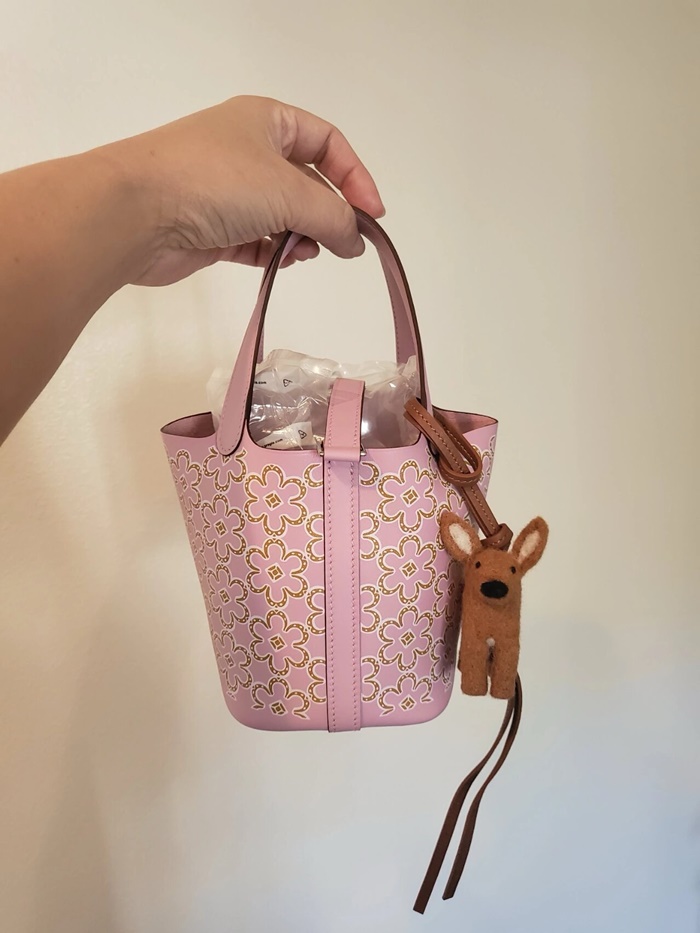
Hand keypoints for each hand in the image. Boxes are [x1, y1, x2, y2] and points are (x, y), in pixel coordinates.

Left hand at [112, 96, 384, 286]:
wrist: (135, 214)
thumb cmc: (215, 182)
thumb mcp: (290, 192)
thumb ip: (334, 217)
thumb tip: (358, 241)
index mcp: (267, 121)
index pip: (327, 142)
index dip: (355, 176)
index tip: (373, 215)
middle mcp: (247, 151)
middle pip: (306, 182)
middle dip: (329, 213)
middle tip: (346, 244)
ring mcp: (228, 192)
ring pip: (282, 214)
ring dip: (302, 235)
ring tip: (309, 252)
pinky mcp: (213, 230)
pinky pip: (257, 241)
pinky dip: (276, 252)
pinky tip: (287, 262)